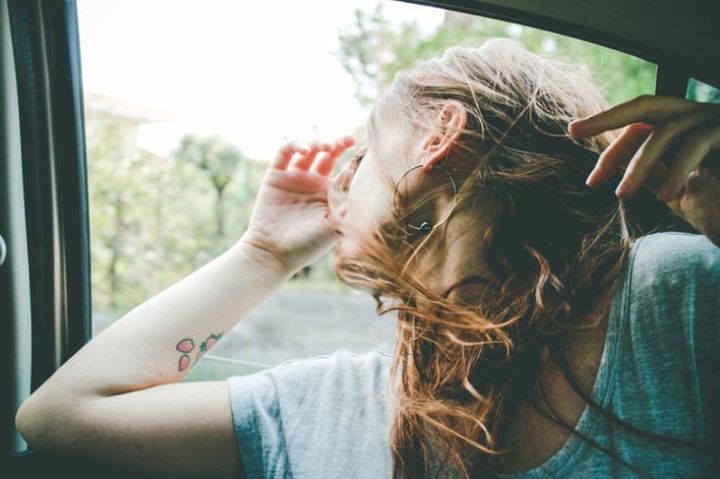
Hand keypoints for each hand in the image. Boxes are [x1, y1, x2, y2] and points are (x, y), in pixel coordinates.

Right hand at [239, 136, 355, 272]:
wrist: (274, 254)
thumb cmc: (307, 245)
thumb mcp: (334, 224)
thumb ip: (345, 200)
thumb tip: (353, 171)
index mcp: (330, 195)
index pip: (346, 171)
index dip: (356, 159)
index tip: (366, 151)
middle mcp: (314, 184)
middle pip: (329, 156)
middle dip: (339, 145)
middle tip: (349, 140)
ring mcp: (294, 178)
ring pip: (308, 150)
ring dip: (318, 143)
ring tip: (326, 146)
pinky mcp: (276, 176)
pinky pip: (284, 152)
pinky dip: (295, 144)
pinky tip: (306, 149)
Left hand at [568, 95, 719, 244]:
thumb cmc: (719, 208)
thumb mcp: (676, 191)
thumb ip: (650, 174)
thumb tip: (614, 167)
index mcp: (683, 128)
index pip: (638, 123)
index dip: (609, 141)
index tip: (587, 168)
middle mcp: (701, 117)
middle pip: (648, 106)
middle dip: (609, 116)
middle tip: (575, 130)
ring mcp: (719, 123)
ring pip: (668, 129)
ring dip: (640, 163)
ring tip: (621, 195)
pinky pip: (698, 144)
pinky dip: (677, 169)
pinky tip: (666, 196)